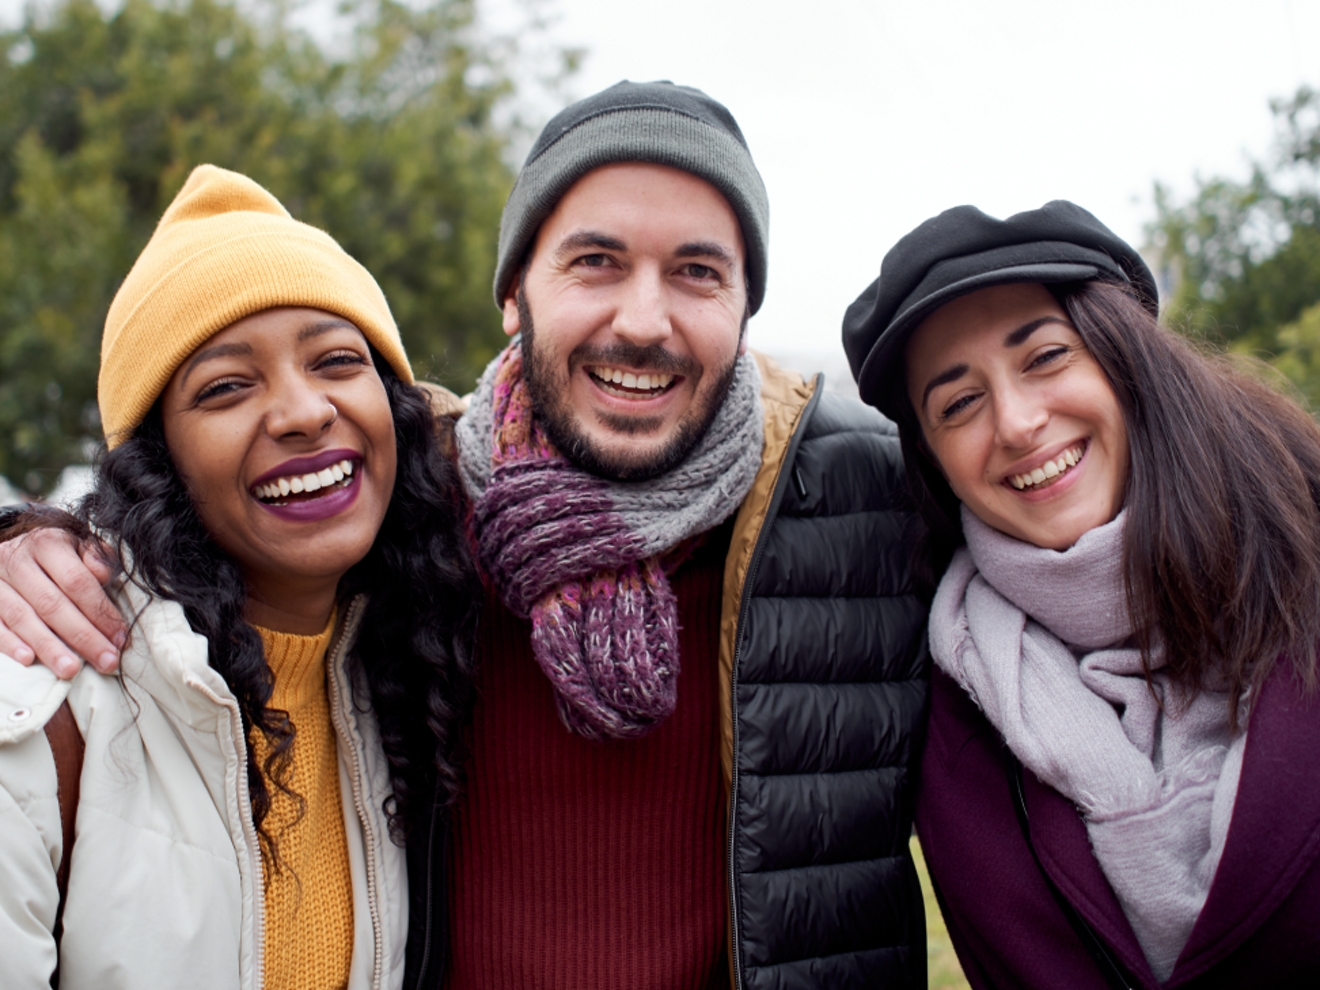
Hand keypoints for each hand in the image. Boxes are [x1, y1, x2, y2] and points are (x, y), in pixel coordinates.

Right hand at [0, 528, 125, 678]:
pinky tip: (28, 660)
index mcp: (47, 544)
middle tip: (106, 661)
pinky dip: (9, 644)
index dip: (101, 612)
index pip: (77, 581)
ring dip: (49, 647)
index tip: (120, 638)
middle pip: (52, 604)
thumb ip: (97, 558)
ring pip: (22, 617)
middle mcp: (16, 560)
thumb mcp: (79, 545)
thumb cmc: (56, 555)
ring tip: (71, 669)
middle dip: (83, 636)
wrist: (12, 550)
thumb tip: (103, 576)